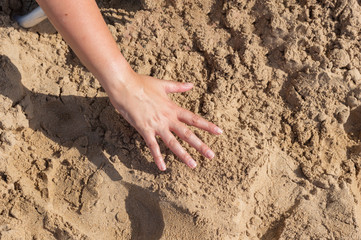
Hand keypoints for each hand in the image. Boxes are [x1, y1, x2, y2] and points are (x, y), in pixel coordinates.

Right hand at [107, 68, 222, 170]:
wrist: (124, 86)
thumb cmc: (141, 83)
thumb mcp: (162, 85)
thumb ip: (178, 87)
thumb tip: (191, 85)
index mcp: (173, 108)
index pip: (194, 119)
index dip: (207, 126)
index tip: (219, 132)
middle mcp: (167, 118)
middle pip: (187, 134)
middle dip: (200, 145)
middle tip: (211, 155)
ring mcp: (156, 125)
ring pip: (173, 143)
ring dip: (183, 155)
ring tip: (193, 165)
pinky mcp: (144, 129)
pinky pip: (153, 146)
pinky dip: (157, 157)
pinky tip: (163, 168)